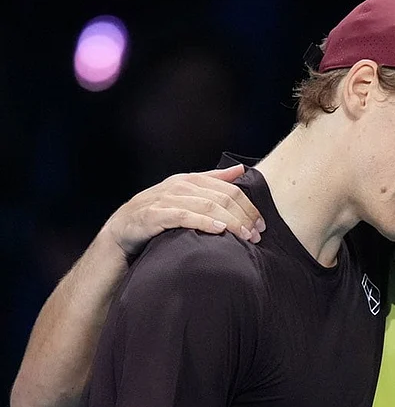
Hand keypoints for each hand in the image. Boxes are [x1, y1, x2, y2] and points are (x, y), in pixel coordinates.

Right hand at [102, 164, 265, 255]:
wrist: (120, 232)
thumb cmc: (157, 214)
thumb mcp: (186, 195)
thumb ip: (213, 181)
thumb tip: (240, 170)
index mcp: (189, 180)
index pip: (229, 189)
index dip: (248, 206)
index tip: (262, 224)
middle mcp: (178, 186)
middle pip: (222, 198)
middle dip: (244, 216)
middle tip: (257, 234)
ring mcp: (165, 199)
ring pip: (207, 206)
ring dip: (231, 221)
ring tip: (246, 235)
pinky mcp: (153, 215)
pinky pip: (183, 216)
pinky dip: (203, 222)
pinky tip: (219, 230)